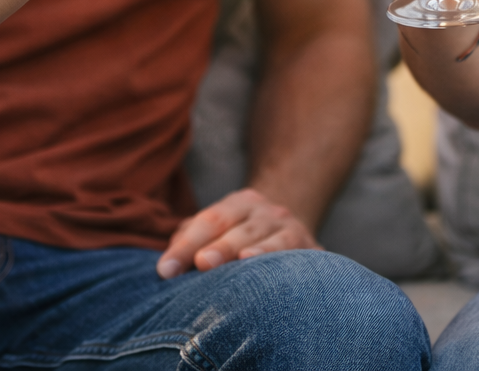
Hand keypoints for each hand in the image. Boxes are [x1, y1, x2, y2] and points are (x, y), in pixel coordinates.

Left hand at [156, 188, 321, 278]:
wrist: (290, 229)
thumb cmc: (239, 235)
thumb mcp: (215, 229)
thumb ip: (190, 241)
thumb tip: (167, 266)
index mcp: (240, 203)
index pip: (209, 220)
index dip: (186, 245)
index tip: (165, 271)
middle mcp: (268, 212)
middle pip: (241, 229)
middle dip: (221, 246)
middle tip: (202, 263)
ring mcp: (293, 229)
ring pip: (275, 241)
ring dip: (259, 252)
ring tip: (243, 261)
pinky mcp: (313, 251)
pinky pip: (303, 259)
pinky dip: (292, 265)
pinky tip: (281, 275)